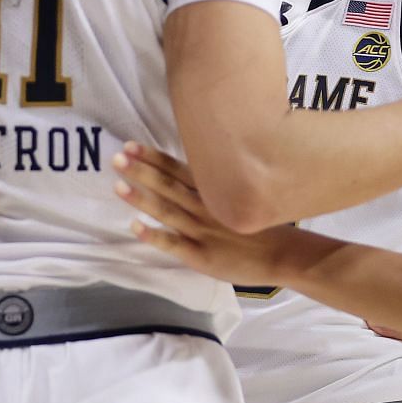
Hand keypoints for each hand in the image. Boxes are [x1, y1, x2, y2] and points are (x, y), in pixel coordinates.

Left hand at [113, 143, 329, 286]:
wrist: (284, 254)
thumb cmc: (262, 223)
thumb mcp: (243, 193)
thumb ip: (219, 181)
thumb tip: (200, 162)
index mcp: (215, 191)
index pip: (179, 170)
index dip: (155, 158)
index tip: (132, 146)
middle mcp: (205, 208)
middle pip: (169, 187)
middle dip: (142, 172)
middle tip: (117, 158)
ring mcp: (202, 232)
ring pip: (167, 212)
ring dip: (142, 199)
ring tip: (118, 186)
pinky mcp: (201, 256)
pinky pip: (174, 245)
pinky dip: (154, 236)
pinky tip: (135, 228)